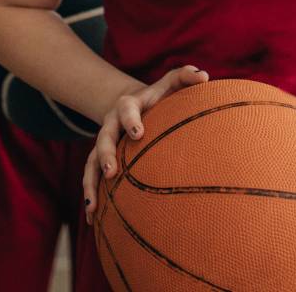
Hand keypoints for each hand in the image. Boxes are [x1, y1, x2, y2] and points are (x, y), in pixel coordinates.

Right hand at [81, 65, 209, 222]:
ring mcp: (104, 144)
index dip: (131, 119)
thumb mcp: (171, 84)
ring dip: (90, 182)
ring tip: (92, 205)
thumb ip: (185, 76)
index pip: (127, 109)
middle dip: (105, 154)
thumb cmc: (160, 97)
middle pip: (103, 138)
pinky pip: (92, 178)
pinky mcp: (100, 161)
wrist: (133, 104)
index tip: (138, 132)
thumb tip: (204, 76)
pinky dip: (92, 196)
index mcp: (129, 105)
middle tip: (111, 171)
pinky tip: (92, 219)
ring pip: (91, 163)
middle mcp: (111, 124)